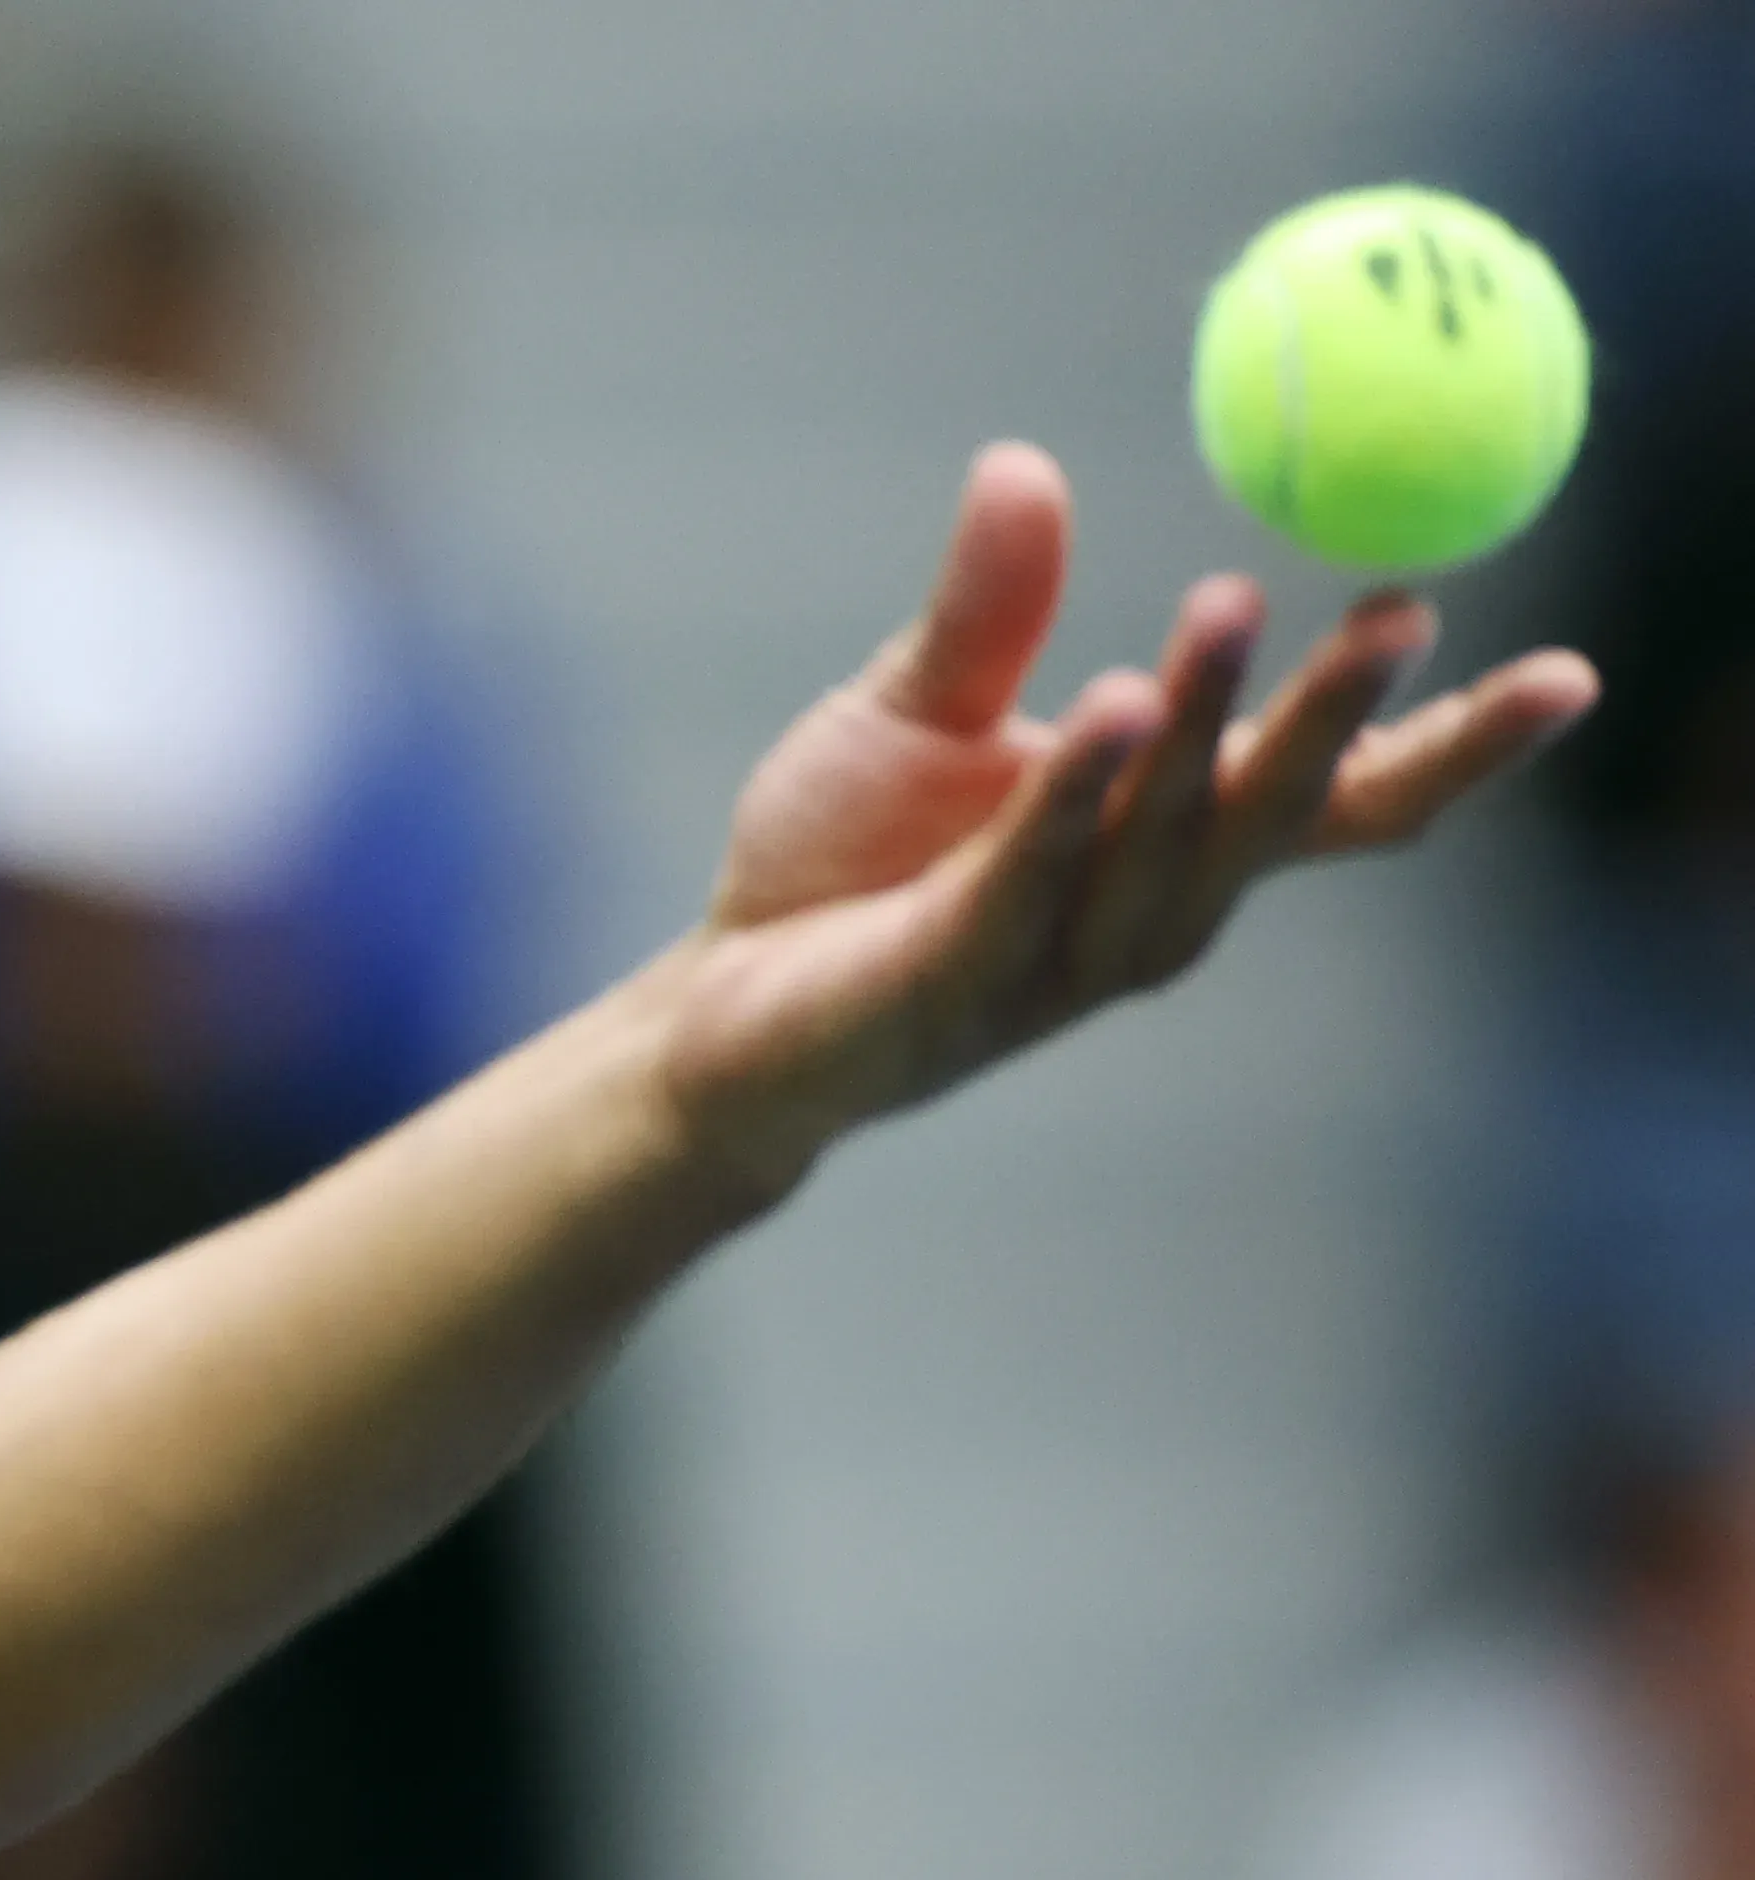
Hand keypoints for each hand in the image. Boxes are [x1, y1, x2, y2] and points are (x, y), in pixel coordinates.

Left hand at [656, 441, 1595, 1192]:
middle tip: (1403, 603)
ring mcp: (1057, 963)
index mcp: (1169, 845)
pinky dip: (1070, 796)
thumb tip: (1024, 462)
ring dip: (1201, 728)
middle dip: (1339, 714)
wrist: (715, 1013)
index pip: (1340, 802)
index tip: (1569, 674)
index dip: (1450, 745)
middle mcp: (1146, 914)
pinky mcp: (954, 987)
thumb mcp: (918, 711)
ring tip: (1227, 606)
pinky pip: (1028, 881)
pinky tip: (1105, 705)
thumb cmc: (841, 866)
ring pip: (1158, 841)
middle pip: (1273, 812)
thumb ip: (989, 611)